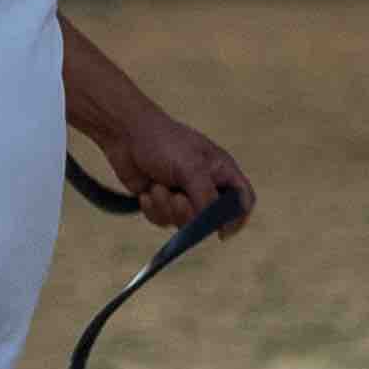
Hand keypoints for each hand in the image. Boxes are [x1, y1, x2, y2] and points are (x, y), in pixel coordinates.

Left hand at [107, 117, 253, 235]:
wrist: (125, 135)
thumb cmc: (164, 143)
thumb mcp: (191, 168)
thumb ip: (206, 197)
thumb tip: (217, 226)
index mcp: (222, 171)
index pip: (243, 201)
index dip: (237, 219)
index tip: (222, 233)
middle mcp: (206, 185)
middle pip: (210, 219)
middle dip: (190, 213)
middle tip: (177, 199)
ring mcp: (184, 195)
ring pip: (184, 223)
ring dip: (167, 209)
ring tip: (157, 188)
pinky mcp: (162, 202)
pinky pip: (163, 220)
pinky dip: (153, 209)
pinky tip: (146, 192)